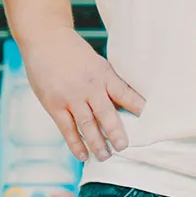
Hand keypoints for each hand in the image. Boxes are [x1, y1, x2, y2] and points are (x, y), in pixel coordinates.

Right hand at [23, 26, 143, 163]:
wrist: (45, 39)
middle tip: (123, 147)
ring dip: (96, 143)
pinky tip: (83, 155)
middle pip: (106, 114)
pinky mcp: (54, 105)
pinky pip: (66, 129)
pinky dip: (75, 144)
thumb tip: (124, 105)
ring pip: (86, 126)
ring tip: (105, 157)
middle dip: (116, 133)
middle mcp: (88, 87)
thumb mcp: (96, 63)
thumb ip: (107, 83)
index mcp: (103, 75)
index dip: (138, 107)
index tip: (150, 120)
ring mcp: (70, 97)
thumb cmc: (74, 53)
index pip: (125, 93)